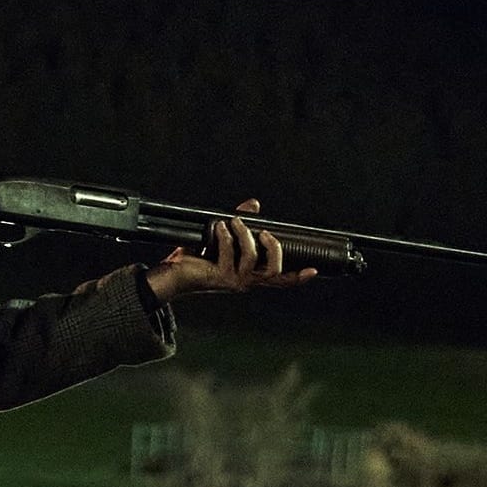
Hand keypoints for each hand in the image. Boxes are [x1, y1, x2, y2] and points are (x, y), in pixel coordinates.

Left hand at [143, 199, 317, 301]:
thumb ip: (242, 224)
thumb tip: (254, 205)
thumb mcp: (224, 239)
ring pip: (251, 258)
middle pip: (274, 271)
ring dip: (244, 235)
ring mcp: (234, 281)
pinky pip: (229, 253)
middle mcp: (246, 282)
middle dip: (273, 247)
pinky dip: (225, 236)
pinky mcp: (219, 276)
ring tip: (233, 221)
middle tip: (263, 231)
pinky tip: (218, 227)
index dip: (298, 277)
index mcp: (251, 276)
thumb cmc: (197, 258)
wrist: (172, 275)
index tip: (314, 270)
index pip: (280, 280)